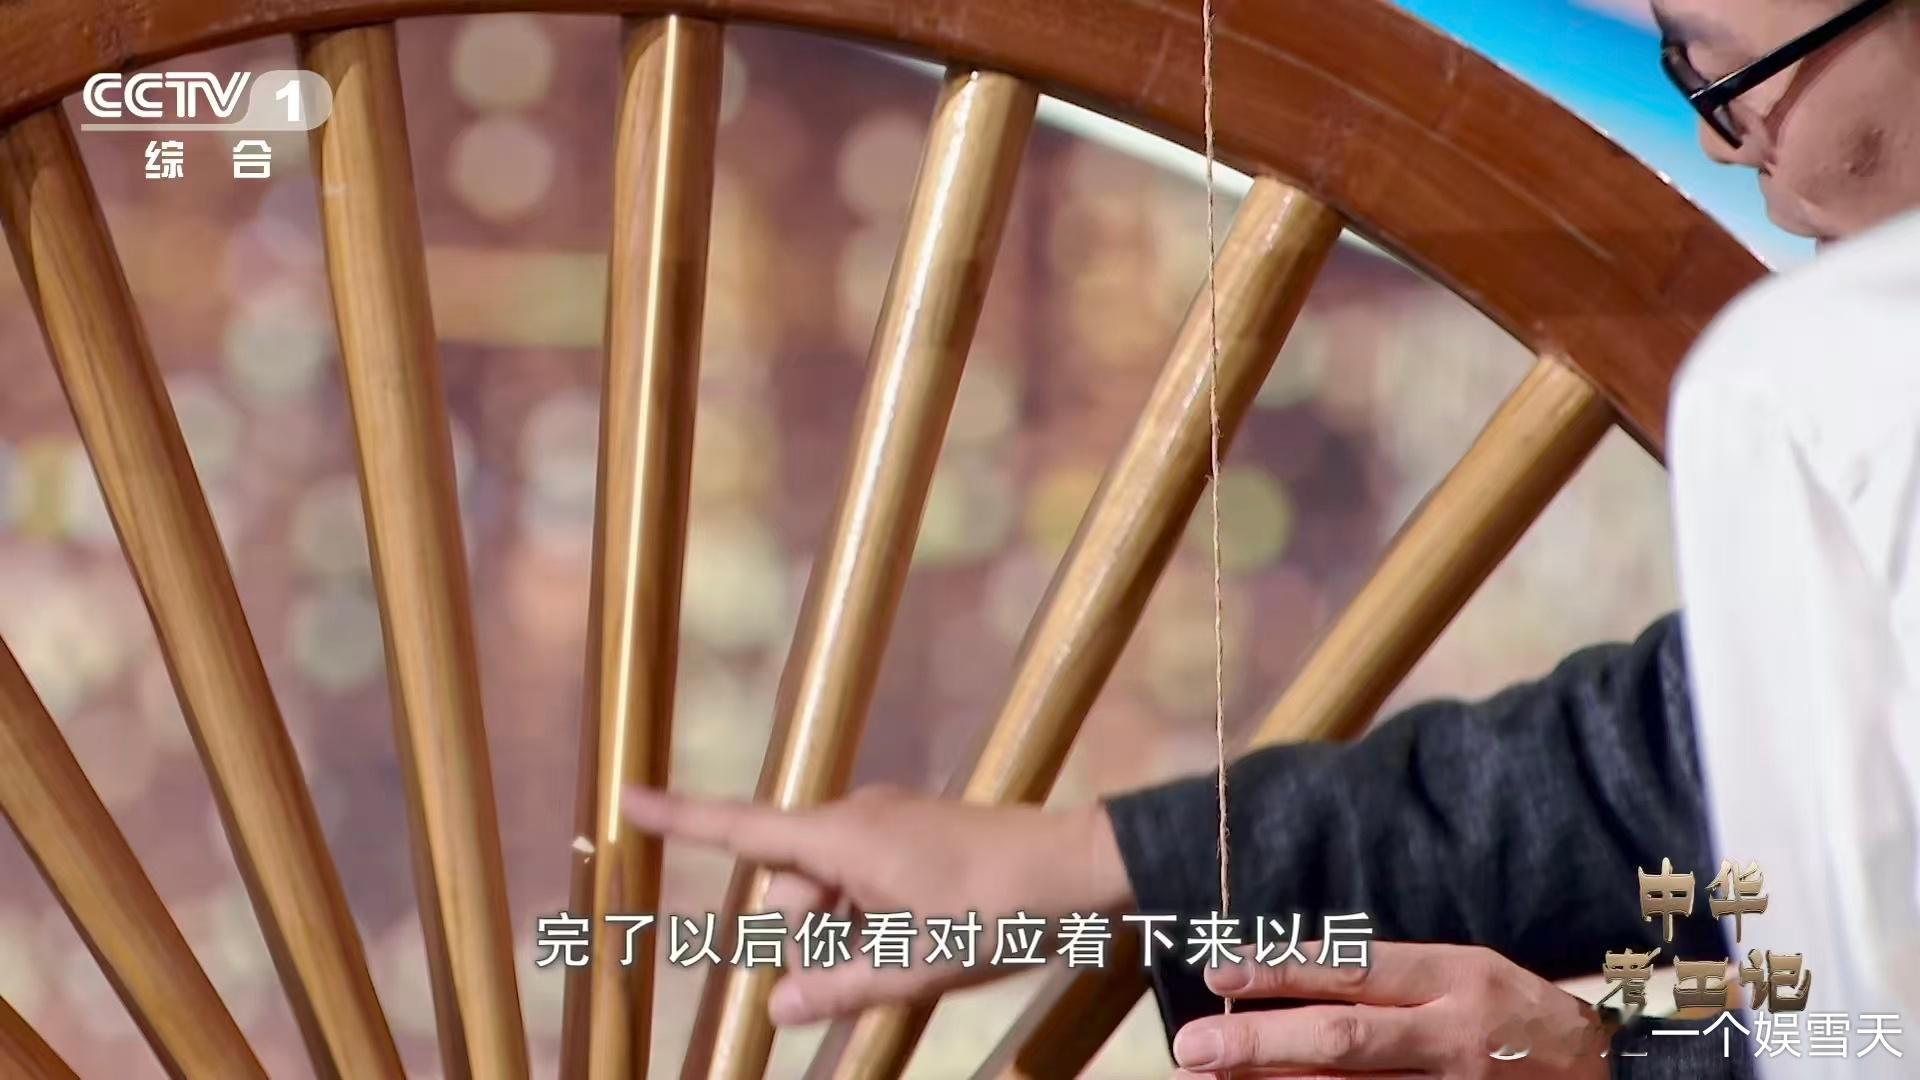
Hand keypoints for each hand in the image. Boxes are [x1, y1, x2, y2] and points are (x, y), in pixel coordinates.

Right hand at [620, 784, 1134, 1023]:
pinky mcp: (914, 836)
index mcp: (841, 840)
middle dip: (806, 936)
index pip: (741, 829)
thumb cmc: (996, 909)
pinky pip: (865, 882)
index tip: (624, 798)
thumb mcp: (910, 964)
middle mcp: (856, 821)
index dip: (679, 818)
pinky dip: (871, 919)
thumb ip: (835, 988)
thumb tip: (774, 1007)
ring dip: (845, 933)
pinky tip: (919, 943)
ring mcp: (887, 825)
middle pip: (790, 887)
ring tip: (910, 956)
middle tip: (870, 968)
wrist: (1080, 868)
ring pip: (830, 892)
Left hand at [1169, 941, 1614, 1078]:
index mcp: (1454, 976)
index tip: (1219, 972)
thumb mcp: (1463, 971)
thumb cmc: (1516, 1012)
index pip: (1352, 969)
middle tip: (1192, 1045)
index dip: (1281, 971)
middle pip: (1343, 1037)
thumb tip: (1288, 982)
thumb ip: (1388, 977)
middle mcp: (1454, 1035)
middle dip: (1260, 1042)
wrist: (1609, 1074)